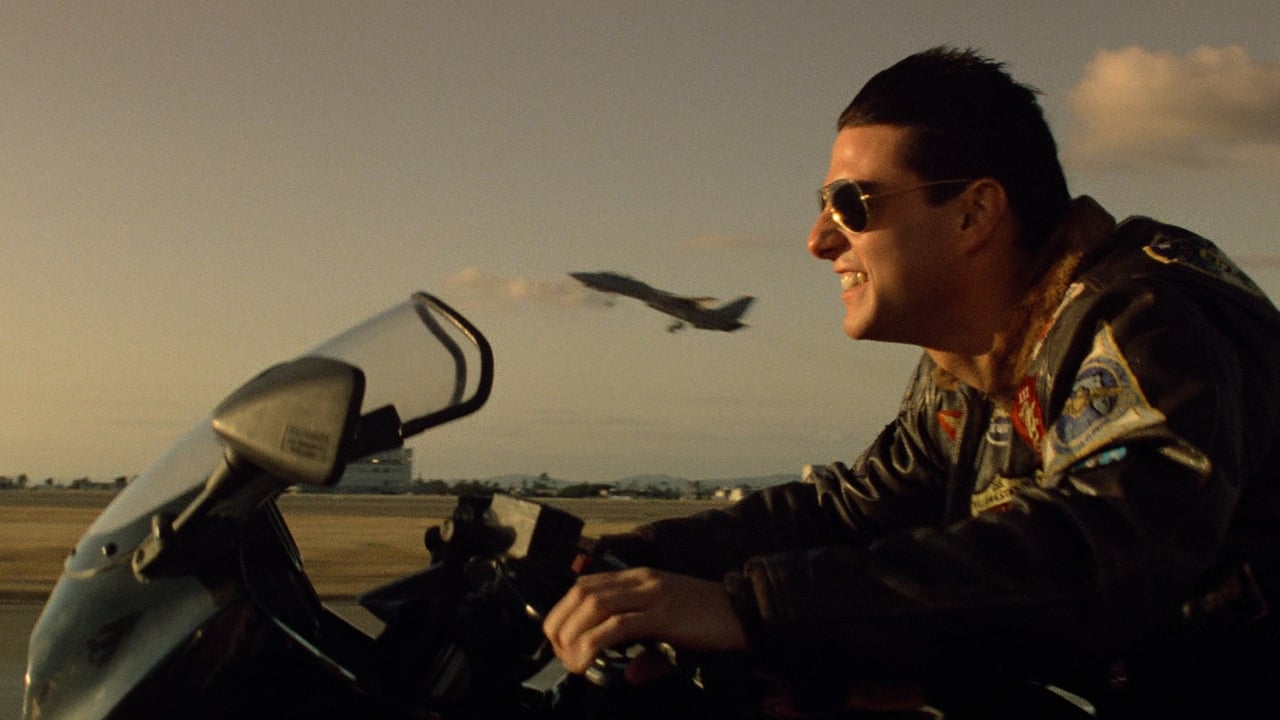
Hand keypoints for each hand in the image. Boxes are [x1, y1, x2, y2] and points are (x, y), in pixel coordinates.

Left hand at [542, 567, 748, 676]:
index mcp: (640, 578)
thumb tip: (629, 673)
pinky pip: (618, 626)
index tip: (558, 637)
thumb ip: (648, 649)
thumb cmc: (711, 621)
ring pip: (595, 605)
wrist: (747, 612)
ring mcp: (653, 595)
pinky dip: (593, 643)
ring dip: (572, 634)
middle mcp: (642, 580)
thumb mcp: (671, 628)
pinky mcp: (663, 616)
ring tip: (569, 659)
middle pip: (583, 593)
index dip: (564, 609)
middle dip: (561, 622)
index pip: (587, 584)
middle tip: (558, 652)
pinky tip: (587, 661)